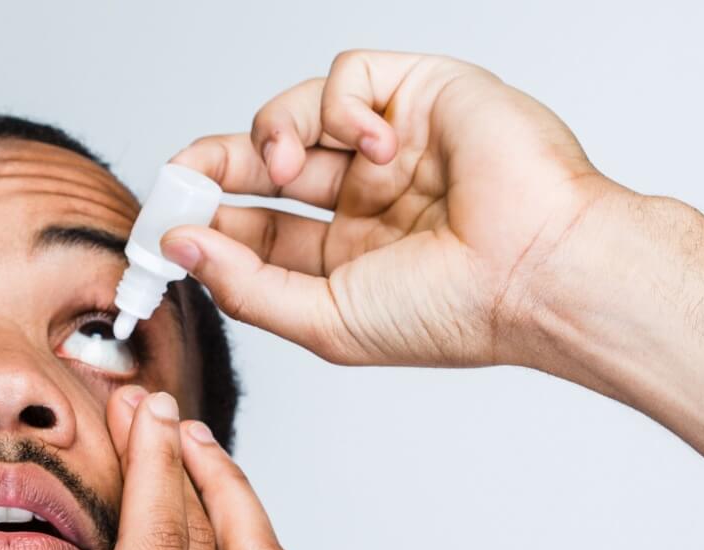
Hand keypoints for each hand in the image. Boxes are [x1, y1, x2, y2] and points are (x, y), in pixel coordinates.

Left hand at [162, 49, 629, 370]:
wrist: (538, 272)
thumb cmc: (450, 312)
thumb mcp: (325, 319)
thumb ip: (247, 286)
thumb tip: (181, 248)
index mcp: (346, 257)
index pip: (255, 228)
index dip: (206, 222)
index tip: (165, 225)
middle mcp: (365, 198)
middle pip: (263, 166)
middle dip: (215, 166)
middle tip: (181, 173)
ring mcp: (391, 145)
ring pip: (295, 114)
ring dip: (272, 134)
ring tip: (286, 163)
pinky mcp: (419, 93)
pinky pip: (347, 76)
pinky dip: (342, 106)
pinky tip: (376, 146)